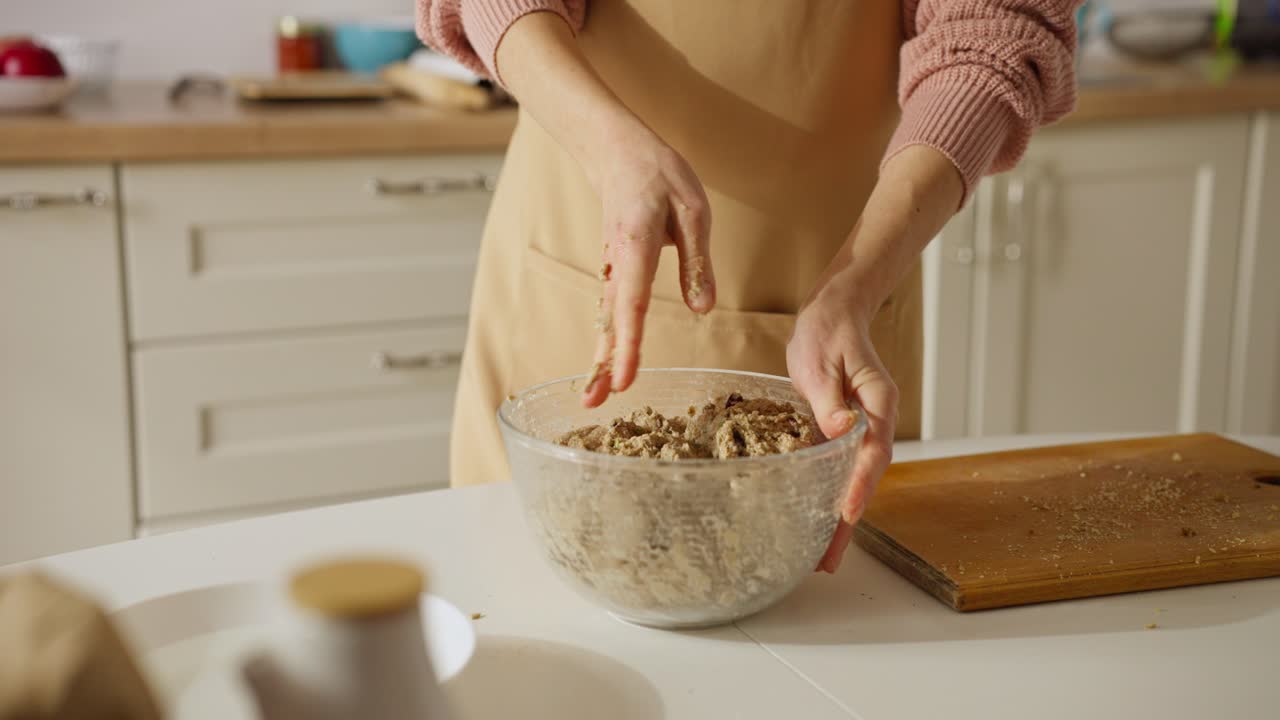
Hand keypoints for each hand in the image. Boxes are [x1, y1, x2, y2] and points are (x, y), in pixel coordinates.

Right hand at [581, 126, 714, 406]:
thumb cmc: (659, 175)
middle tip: (593, 404)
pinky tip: (605, 363)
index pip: (632, 306)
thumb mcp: (693, 210)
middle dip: (602, 364)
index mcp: (636, 248)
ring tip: (594, 396)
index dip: (629, 346)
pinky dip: (606, 338)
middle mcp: (616, 264)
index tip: (626, 380)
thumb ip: (696, 260)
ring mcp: (610, 267)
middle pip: (609, 322)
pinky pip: (609, 309)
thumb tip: (703, 308)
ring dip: (600, 358)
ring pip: (605, 319)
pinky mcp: (613, 270)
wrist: (617, 151)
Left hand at [787, 286, 897, 573]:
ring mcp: (861, 429)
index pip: (873, 451)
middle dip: (848, 519)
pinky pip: (839, 469)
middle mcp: (876, 421)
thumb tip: (839, 429)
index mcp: (879, 403)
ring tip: (822, 556)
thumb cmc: (829, 331)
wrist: (835, 314)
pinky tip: (812, 519)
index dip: (859, 486)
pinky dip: (829, 495)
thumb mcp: (824, 359)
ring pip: (854, 479)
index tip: (847, 514)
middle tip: (828, 559)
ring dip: (839, 516)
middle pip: (867, 477)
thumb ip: (831, 396)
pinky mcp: (843, 432)